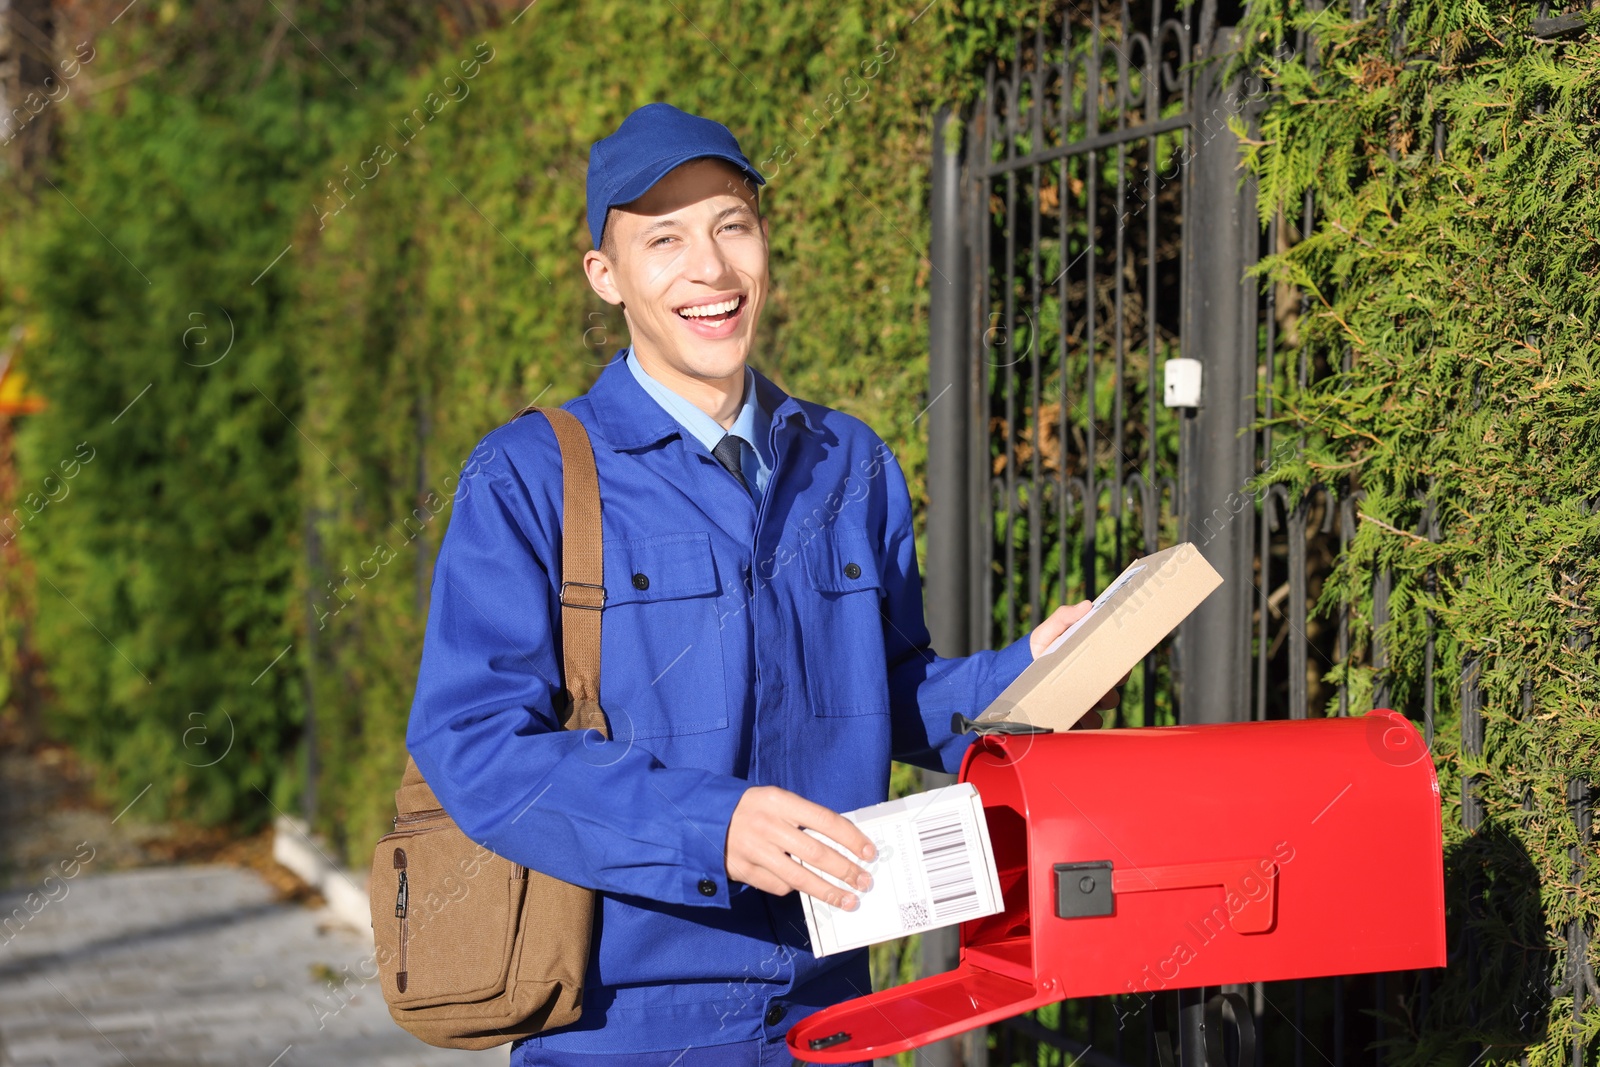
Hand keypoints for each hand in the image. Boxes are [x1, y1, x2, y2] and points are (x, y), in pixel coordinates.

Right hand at [725, 786, 876, 909]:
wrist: (704, 819)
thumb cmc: (753, 810)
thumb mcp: (776, 802)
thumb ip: (804, 818)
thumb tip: (844, 843)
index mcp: (779, 801)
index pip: (825, 820)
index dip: (851, 838)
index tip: (869, 853)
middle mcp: (767, 825)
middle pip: (816, 852)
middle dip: (845, 870)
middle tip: (864, 882)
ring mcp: (754, 849)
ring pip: (800, 877)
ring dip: (828, 891)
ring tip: (848, 900)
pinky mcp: (744, 870)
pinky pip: (778, 885)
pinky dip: (794, 888)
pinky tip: (805, 888)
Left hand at [1029, 601, 1131, 729]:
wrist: (1013, 674)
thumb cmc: (1036, 649)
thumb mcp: (1049, 630)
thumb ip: (1065, 616)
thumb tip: (1088, 605)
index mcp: (1093, 661)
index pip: (1119, 666)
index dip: (1122, 666)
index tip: (1118, 664)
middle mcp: (1093, 682)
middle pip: (1115, 687)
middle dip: (1110, 687)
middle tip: (1100, 684)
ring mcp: (1085, 701)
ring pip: (1106, 706)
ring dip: (1099, 704)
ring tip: (1085, 699)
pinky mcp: (1075, 716)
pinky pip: (1091, 724)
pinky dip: (1087, 719)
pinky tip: (1075, 713)